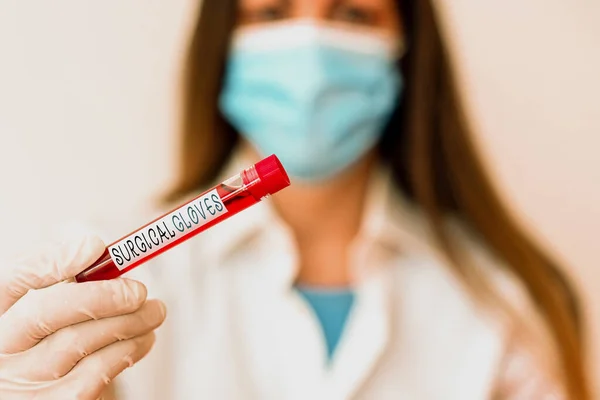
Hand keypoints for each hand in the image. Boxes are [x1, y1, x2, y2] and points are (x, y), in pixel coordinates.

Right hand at [0, 235, 165, 398]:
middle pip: (44, 312)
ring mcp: (21, 383)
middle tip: (139, 291)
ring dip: (128, 321)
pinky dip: (128, 349)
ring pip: (79, 340)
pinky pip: (97, 371)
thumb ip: (57, 278)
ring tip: (153, 311)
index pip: (11, 280)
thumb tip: (94, 250)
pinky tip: (143, 339)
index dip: (52, 260)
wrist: (40, 394)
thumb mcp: (38, 311)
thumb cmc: (44, 343)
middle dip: (100, 295)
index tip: (96, 247)